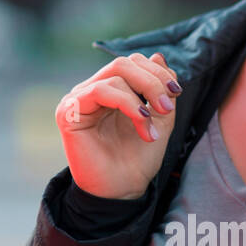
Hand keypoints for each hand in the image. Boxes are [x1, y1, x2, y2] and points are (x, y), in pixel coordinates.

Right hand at [56, 52, 182, 199]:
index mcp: (110, 89)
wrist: (122, 190)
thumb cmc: (137, 158)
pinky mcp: (69, 112)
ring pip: (114, 74)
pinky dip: (127, 103)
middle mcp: (91, 90)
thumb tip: (158, 55)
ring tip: (152, 125)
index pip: (132, 63)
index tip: (176, 93)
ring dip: (142, 97)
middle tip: (168, 105)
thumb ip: (159, 89)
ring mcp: (78, 99)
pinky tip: (141, 122)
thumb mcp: (159, 118)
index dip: (157, 72)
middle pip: (123, 63)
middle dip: (152, 81)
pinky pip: (99, 91)